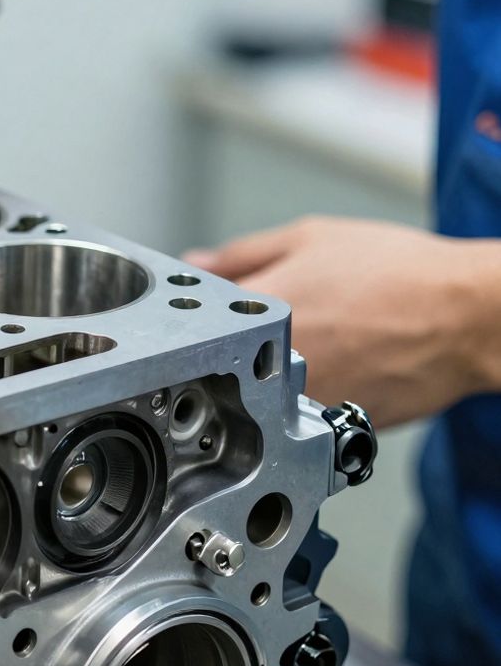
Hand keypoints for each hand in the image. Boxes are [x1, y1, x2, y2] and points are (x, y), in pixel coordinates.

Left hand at [184, 216, 500, 427]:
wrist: (470, 318)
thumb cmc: (402, 273)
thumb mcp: (311, 238)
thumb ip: (244, 254)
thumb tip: (197, 263)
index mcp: (258, 310)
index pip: (194, 316)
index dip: (203, 312)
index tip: (216, 308)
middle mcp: (272, 361)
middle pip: (223, 359)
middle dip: (238, 343)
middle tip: (286, 323)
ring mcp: (298, 400)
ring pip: (259, 391)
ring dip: (272, 373)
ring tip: (324, 344)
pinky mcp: (328, 427)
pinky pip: (298, 413)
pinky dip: (307, 394)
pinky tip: (341, 368)